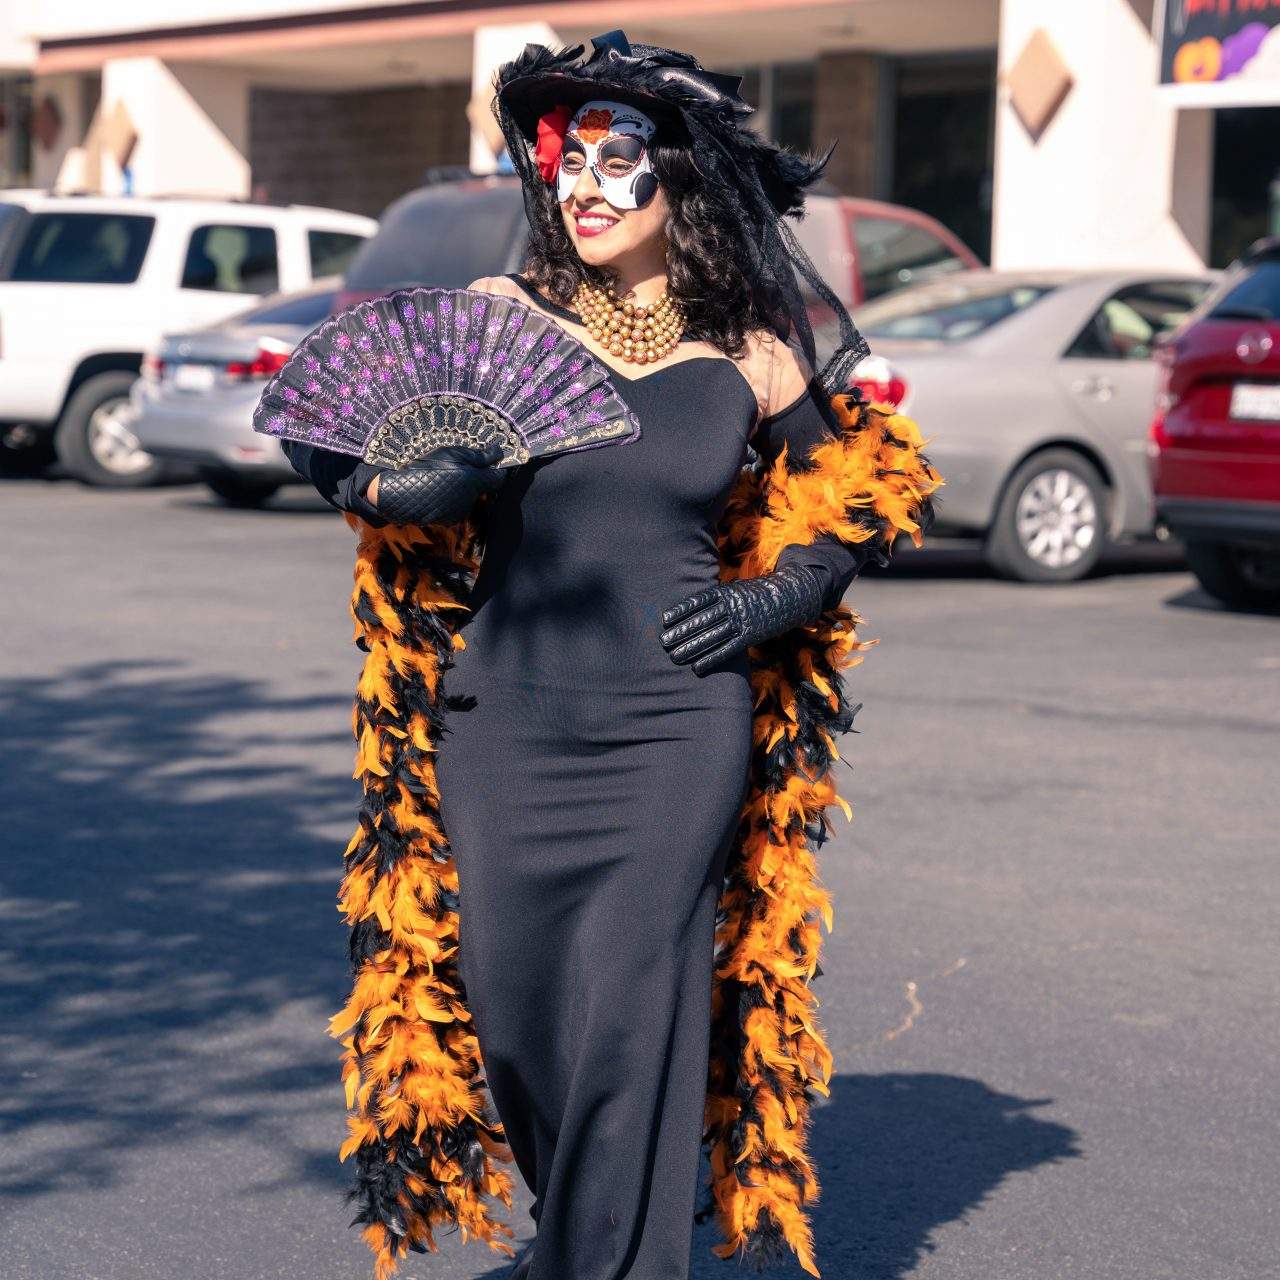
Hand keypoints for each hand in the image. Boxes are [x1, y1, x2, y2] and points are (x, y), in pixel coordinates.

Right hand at [369, 442, 505, 525]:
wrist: (401, 493)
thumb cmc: (427, 468)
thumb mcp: (454, 454)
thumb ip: (480, 456)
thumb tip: (500, 453)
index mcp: (475, 482)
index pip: (499, 477)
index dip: (495, 467)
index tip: (488, 459)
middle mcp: (471, 500)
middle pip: (481, 487)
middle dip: (474, 477)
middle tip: (455, 465)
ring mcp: (460, 512)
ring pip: (467, 497)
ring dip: (460, 488)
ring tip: (441, 477)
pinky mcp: (448, 520)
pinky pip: (454, 506)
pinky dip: (449, 498)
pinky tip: (435, 490)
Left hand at [659, 563, 825, 675]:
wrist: (787, 597)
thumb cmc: (755, 594)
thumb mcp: (735, 589)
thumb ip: (717, 597)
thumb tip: (693, 606)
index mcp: (726, 592)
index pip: (699, 601)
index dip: (681, 610)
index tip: (664, 619)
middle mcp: (732, 606)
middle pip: (702, 620)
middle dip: (682, 631)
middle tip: (663, 641)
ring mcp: (741, 621)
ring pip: (712, 636)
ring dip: (692, 647)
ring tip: (675, 656)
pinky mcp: (750, 636)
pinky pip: (727, 650)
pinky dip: (711, 659)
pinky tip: (697, 667)